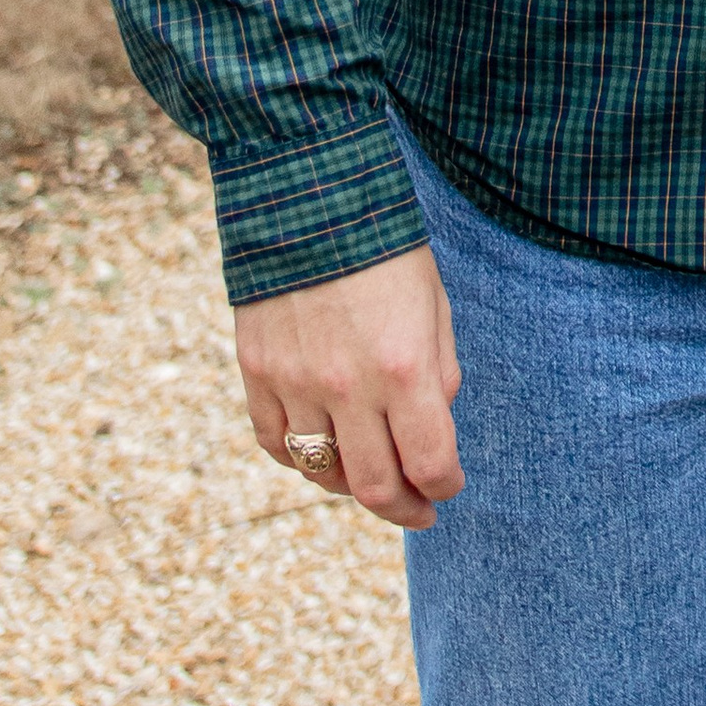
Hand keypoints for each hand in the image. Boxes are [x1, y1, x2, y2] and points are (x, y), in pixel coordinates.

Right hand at [235, 243, 463, 529]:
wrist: (308, 195)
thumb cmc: (385, 248)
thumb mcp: (434, 304)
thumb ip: (438, 373)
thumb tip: (434, 429)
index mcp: (403, 368)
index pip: (429, 464)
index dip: (445, 487)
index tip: (450, 486)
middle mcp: (346, 387)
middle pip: (374, 487)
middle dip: (404, 509)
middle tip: (419, 510)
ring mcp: (295, 383)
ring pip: (320, 472)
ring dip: (352, 486)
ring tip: (372, 476)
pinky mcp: (256, 373)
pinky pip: (274, 443)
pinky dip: (299, 459)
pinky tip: (321, 449)